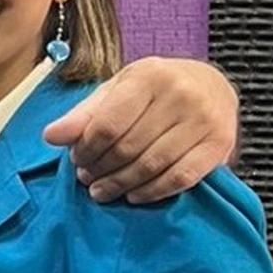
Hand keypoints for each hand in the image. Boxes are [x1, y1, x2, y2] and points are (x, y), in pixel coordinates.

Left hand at [41, 56, 237, 203]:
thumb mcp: (116, 90)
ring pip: (153, 165)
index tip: (76, 160)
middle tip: (87, 179)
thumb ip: (84, 114)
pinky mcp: (220, 144)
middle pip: (128, 148)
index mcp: (149, 77)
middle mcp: (181, 95)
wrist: (210, 84)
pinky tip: (134, 195)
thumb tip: (51, 137)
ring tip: (104, 191)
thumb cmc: (153, 89)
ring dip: (122, 184)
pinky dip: (153, 192)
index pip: (107, 125)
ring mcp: (205, 120)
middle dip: (101, 169)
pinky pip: (181, 178)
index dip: (86, 149)